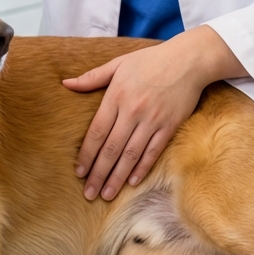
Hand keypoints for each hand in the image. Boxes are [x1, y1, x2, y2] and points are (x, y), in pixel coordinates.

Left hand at [63, 26, 244, 201]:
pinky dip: (142, 168)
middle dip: (98, 173)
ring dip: (118, 177)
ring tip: (107, 194)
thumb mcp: (118, 63)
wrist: (188, 60)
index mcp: (116, 96)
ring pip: (131, 155)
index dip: (86, 155)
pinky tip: (132, 181)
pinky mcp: (170, 126)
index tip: (79, 172)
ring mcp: (152, 120)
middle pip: (111, 149)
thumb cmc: (150, 60)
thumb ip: (92, 77)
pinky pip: (153, 152)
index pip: (96, 132)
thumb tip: (66, 83)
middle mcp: (132, 111)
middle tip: (89, 194)